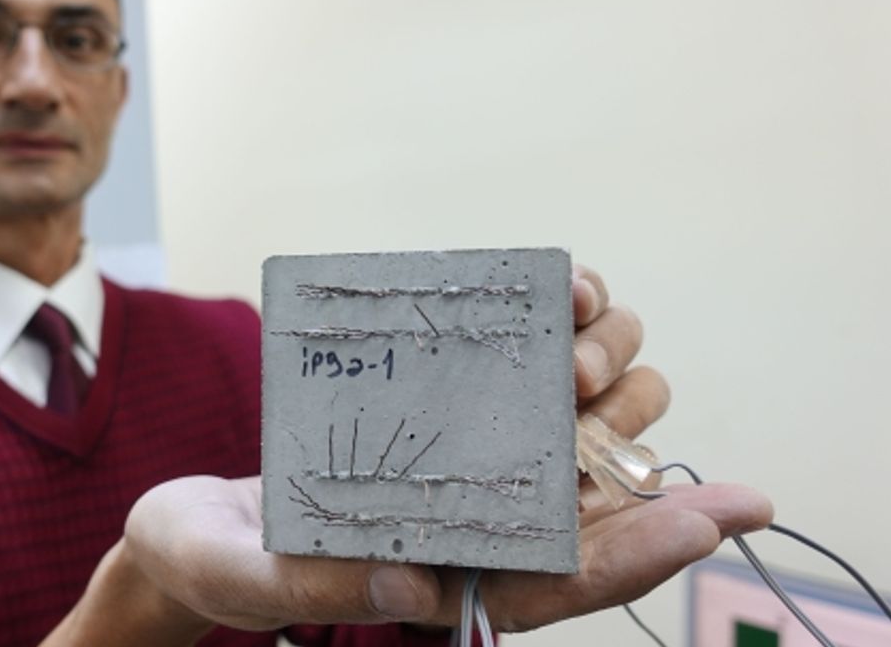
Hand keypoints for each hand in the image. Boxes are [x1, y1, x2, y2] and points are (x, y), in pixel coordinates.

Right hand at [117, 266, 772, 634]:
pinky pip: (511, 391)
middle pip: (585, 513)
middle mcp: (468, 538)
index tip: (702, 517)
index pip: (558, 585)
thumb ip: (322, 584)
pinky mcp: (432, 430)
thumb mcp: (248, 575)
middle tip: (604, 386)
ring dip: (603, 386)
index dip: (636, 558)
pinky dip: (549, 345)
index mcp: (441, 589)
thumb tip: (419, 586)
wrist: (189, 522)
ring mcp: (455, 482)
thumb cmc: (210, 560)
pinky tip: (563, 302)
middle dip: (633, 460)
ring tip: (592, 325)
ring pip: (563, 443)